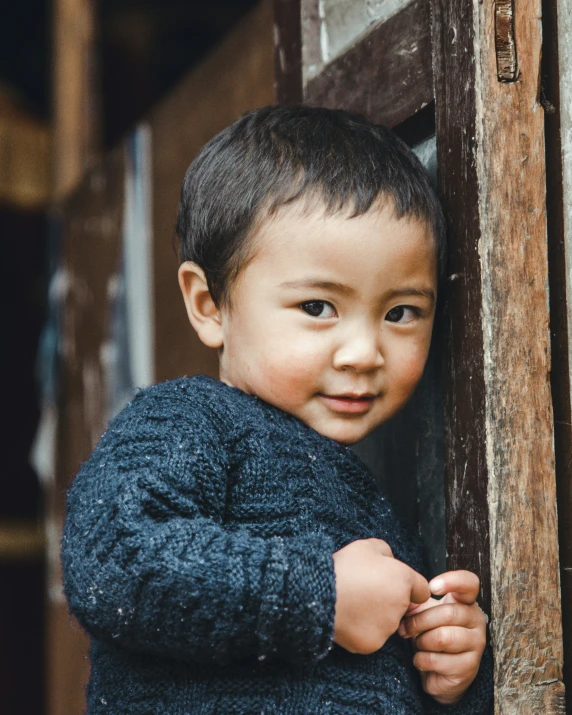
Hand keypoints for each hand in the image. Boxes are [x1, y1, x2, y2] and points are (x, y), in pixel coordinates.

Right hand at [332, 538, 430, 654]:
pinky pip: (371, 637)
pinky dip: (362, 630)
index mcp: (403, 579)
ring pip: (387, 623)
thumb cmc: (344, 566)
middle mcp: (401, 606)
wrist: (318, 592)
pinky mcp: (372, 644)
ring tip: (353, 604)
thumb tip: (391, 562)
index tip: (393, 585)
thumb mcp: (367, 546)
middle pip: (402, 607)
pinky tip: (348, 618)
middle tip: (365, 592)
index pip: (421, 590)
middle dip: (389, 601)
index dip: (409, 587)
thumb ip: (387, 553)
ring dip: (376, 616)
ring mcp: (387, 627)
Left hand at [398, 570, 486, 704]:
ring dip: (421, 641)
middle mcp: (476, 620)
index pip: (469, 583)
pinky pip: (437, 660)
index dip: (452, 581)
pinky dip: (421, 660)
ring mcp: (476, 644)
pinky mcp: (469, 667)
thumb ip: (416, 600)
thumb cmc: (429, 633)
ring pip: (443, 637)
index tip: (431, 587)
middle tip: (405, 628)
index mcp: (465, 602)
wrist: (435, 671)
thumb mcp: (422, 612)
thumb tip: (406, 592)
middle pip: (448, 613)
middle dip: (419, 621)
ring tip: (417, 643)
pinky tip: (421, 659)